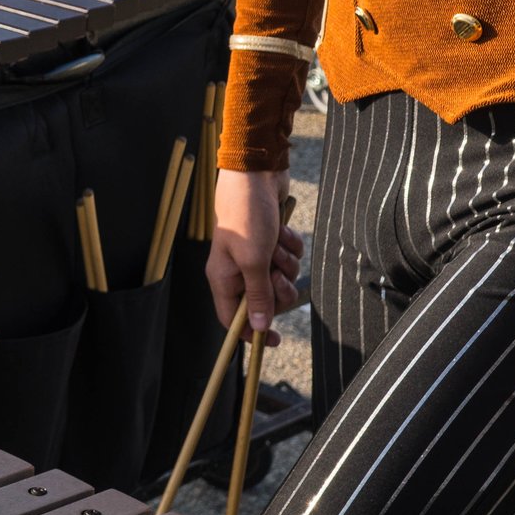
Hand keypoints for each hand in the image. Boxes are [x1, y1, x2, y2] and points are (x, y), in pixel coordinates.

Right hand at [206, 170, 302, 343]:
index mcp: (223, 276)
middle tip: (277, 272)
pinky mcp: (272, 241)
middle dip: (278, 287)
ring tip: (278, 243)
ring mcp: (256, 254)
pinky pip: (290, 257)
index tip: (276, 340)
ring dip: (286, 262)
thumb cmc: (247, 215)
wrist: (256, 174)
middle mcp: (238, 268)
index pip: (233, 318)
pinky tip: (282, 230)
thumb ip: (257, 295)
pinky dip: (291, 246)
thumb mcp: (253, 260)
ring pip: (282, 277)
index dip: (252, 332)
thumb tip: (260, 327)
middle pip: (265, 299)